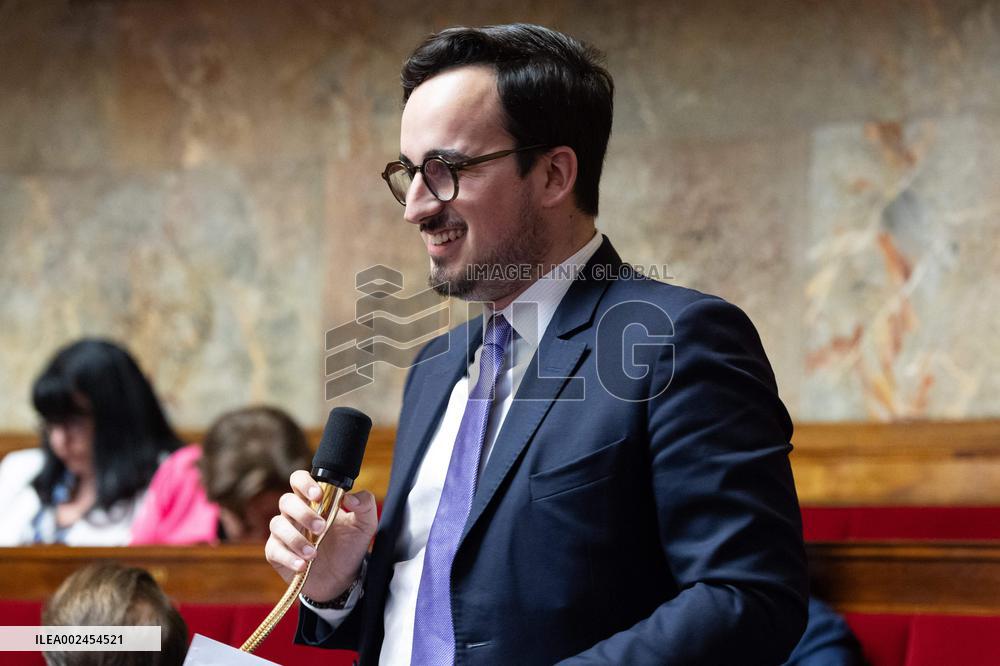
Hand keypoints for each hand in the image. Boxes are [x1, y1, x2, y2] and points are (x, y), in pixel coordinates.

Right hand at [265, 469, 378, 601]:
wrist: (343, 579)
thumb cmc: (350, 546)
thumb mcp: (364, 526)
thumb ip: (365, 505)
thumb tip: (350, 498)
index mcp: (314, 501)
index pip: (299, 480)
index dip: (304, 483)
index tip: (318, 495)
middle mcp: (296, 513)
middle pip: (286, 501)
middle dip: (303, 513)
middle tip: (322, 528)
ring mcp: (284, 532)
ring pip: (277, 524)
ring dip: (295, 538)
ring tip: (314, 553)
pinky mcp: (276, 553)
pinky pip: (274, 550)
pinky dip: (288, 558)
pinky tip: (303, 565)